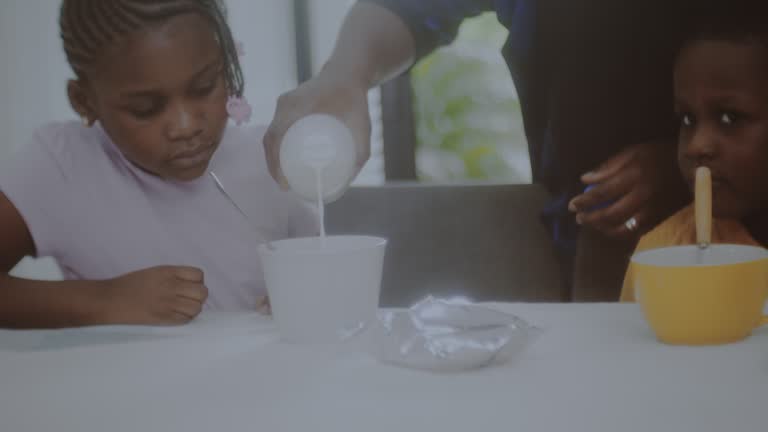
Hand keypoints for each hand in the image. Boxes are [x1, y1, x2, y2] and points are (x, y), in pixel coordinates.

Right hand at [102, 266, 207, 324]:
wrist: (108, 301)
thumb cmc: (128, 287)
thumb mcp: (153, 274)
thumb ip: (173, 277)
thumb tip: (191, 287)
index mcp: (168, 272)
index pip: (198, 275)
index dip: (197, 283)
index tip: (189, 288)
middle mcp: (170, 285)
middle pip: (202, 292)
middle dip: (197, 297)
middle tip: (186, 301)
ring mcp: (168, 303)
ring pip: (197, 308)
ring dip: (192, 310)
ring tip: (180, 311)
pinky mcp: (163, 318)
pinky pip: (185, 320)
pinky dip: (184, 320)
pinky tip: (174, 318)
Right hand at [263, 68, 371, 188]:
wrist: (348, 72)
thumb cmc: (354, 98)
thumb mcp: (362, 125)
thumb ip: (360, 151)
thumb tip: (349, 179)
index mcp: (298, 107)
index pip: (277, 138)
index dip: (276, 162)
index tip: (284, 182)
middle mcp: (287, 104)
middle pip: (270, 138)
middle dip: (273, 165)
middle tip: (285, 185)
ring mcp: (285, 103)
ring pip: (271, 133)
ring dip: (272, 156)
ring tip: (282, 178)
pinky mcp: (287, 104)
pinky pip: (276, 127)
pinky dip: (276, 145)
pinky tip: (281, 161)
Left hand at [568, 140, 684, 238]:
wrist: (696, 166)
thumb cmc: (660, 154)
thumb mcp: (635, 151)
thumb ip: (609, 166)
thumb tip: (585, 179)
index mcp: (635, 174)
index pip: (603, 192)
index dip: (585, 201)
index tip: (572, 204)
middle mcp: (643, 194)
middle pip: (610, 213)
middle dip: (590, 218)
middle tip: (578, 217)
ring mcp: (653, 209)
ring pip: (622, 227)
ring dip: (602, 229)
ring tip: (591, 224)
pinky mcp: (661, 218)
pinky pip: (636, 231)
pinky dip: (619, 233)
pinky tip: (609, 228)